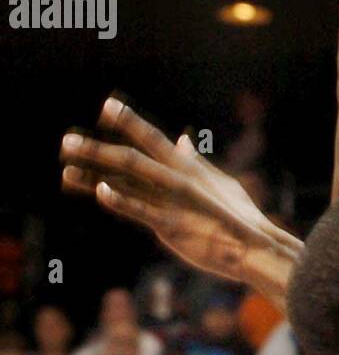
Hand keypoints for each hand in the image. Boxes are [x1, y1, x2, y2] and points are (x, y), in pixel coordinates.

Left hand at [60, 97, 302, 308]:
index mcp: (189, 168)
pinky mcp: (172, 227)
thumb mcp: (219, 183)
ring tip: (65, 169)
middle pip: (129, 159)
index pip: (152, 138)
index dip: (129, 121)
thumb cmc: (240, 217)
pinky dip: (121, 199)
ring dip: (94, 175)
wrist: (256, 247)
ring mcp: (173, 202)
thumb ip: (196, 162)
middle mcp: (177, 179)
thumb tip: (181, 140)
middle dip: (96, 149)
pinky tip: (100, 191)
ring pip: (127, 183)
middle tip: (66, 140)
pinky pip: (142, 211)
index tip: (107, 107)